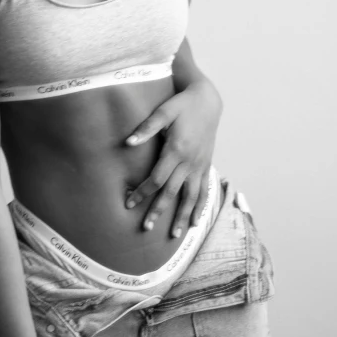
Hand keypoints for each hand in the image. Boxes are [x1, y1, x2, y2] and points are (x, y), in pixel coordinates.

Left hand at [123, 77, 221, 240]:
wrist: (208, 101)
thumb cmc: (182, 105)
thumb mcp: (163, 111)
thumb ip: (146, 128)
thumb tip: (128, 142)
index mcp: (177, 150)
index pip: (156, 178)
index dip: (142, 192)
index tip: (129, 203)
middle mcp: (190, 162)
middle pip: (172, 192)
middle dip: (158, 211)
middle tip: (145, 227)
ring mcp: (200, 165)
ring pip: (191, 196)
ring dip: (182, 216)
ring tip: (174, 235)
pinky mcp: (206, 166)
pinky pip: (204, 191)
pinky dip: (200, 207)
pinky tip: (195, 222)